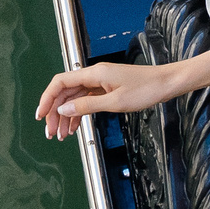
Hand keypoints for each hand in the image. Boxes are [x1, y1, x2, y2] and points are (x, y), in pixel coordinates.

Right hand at [35, 59, 183, 140]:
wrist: (168, 83)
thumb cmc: (147, 89)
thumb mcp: (116, 102)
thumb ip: (88, 106)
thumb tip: (63, 110)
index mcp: (94, 73)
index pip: (60, 83)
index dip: (47, 99)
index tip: (41, 116)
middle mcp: (95, 75)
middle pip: (65, 92)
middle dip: (55, 112)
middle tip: (51, 132)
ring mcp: (101, 82)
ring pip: (75, 98)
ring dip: (66, 116)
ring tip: (62, 135)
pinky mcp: (108, 89)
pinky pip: (87, 100)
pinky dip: (79, 113)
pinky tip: (75, 127)